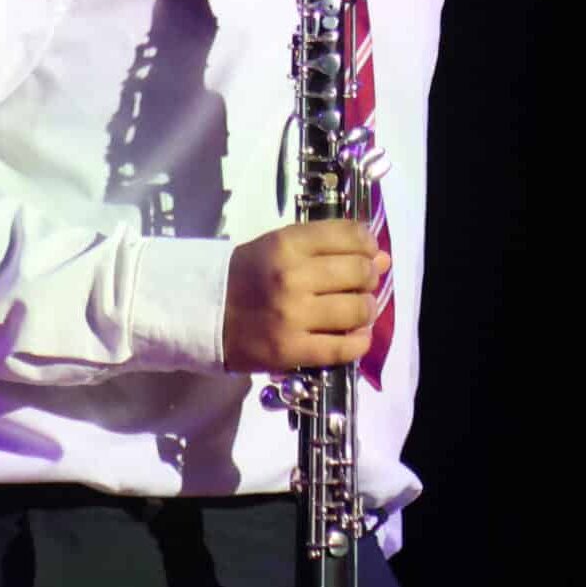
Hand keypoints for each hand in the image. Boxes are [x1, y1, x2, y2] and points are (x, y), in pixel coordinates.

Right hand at [223, 221, 389, 373]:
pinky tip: (353, 336)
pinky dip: (357, 342)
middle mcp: (292, 277)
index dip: (368, 243)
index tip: (366, 252)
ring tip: (356, 311)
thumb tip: (382, 257)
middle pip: (360, 272)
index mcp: (286, 244)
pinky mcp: (291, 351)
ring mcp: (292, 316)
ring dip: (366, 310)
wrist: (202, 314)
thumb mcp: (279, 247)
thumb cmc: (245, 275)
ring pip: (358, 310)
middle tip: (360, 284)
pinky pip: (344, 348)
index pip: (351, 236)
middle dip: (369, 277)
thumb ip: (328, 247)